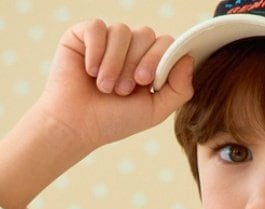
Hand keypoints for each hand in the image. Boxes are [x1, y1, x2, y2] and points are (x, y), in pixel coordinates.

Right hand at [40, 20, 193, 151]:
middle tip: (122, 90)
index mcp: (148, 63)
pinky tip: (89, 71)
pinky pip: (98, 27)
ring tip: (104, 87)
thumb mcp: (154, 111)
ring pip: (122, 31)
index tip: (144, 82)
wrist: (76, 126)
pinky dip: (96, 51)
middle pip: (145, 34)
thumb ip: (179, 90)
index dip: (157, 58)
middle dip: (135, 63)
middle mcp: (129, 48)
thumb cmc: (113, 121)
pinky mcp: (84, 34)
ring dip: (114, 63)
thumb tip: (188, 58)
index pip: (165, 43)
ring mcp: (107, 40)